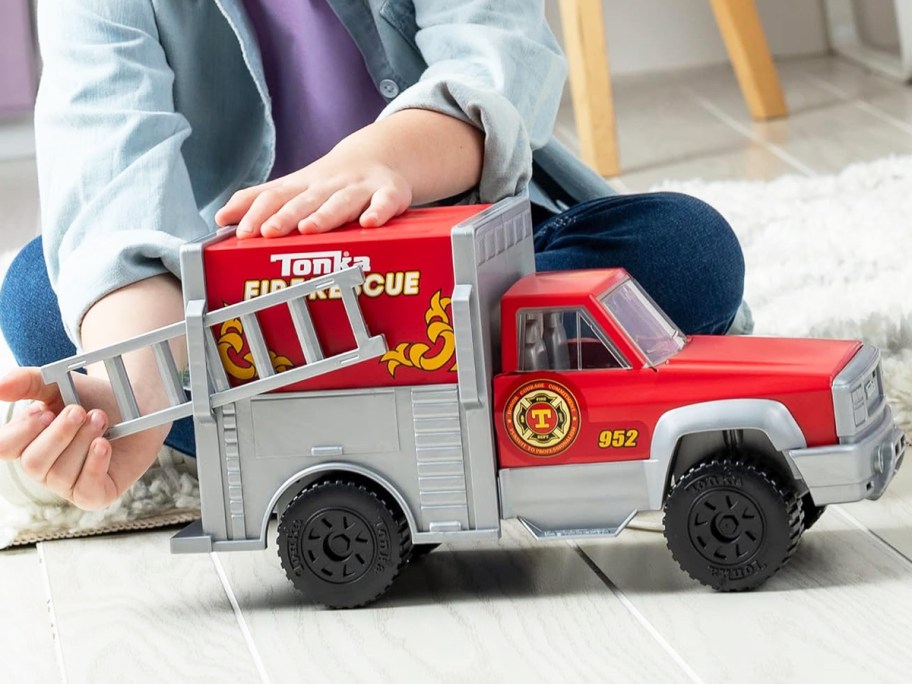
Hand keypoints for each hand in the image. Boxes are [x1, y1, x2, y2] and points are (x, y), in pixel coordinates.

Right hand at [0, 368, 165, 509]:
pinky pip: (86, 490)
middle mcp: (45, 468)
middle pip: (33, 463)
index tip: (44, 411)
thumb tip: (0, 387)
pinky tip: (103, 445)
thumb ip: (29, 382)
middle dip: (60, 433)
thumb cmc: (95, 399)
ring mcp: (69, 485)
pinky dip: (94, 465)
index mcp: (28, 444)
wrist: (139, 406)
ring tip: (101, 420)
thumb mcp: (60, 385)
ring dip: (83, 441)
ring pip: (61, 474)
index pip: (4, 448)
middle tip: (81, 411)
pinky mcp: (96, 495)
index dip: (22, 432)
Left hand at [215, 109, 483, 238]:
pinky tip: (370, 223)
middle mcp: (329, 185)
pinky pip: (385, 202)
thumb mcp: (294, 187)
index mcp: (304, 186)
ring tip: (309, 228)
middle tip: (269, 231)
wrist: (379, 156)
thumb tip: (221, 217)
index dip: (258, 212)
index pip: (276, 196)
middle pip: (305, 200)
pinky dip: (378, 211)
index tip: (243, 231)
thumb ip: (260, 200)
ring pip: (341, 201)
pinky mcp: (389, 193)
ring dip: (325, 214)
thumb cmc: (331, 183)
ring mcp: (360, 188)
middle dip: (286, 215)